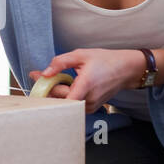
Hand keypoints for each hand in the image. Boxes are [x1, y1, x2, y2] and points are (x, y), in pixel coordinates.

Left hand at [28, 48, 142, 115]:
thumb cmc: (105, 60)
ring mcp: (91, 106)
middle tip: (39, 77)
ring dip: (57, 94)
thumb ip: (60, 62)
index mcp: (86, 85)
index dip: (46, 91)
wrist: (126, 69)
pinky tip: (67, 86)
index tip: (37, 80)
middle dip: (47, 89)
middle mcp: (88, 99)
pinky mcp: (91, 108)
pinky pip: (73, 105)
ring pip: (66, 104)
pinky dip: (66, 96)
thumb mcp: (81, 55)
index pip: (61, 98)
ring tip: (56, 81)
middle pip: (60, 101)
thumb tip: (44, 73)